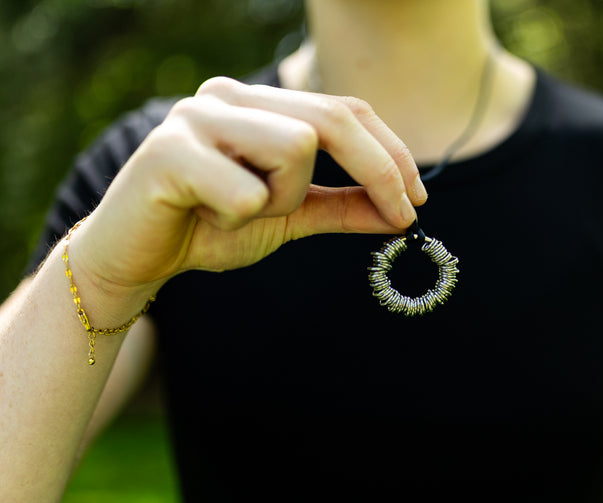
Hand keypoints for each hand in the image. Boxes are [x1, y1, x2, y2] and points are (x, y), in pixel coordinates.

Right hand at [66, 76, 426, 297]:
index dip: (390, 153)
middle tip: (403, 217)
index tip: (417, 199)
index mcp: (258, 103)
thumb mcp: (289, 217)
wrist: (136, 258)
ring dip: (282, 200)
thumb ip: (342, 207)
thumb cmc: (210, 228)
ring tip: (238, 213)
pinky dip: (237, 219)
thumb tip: (402, 214)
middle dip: (378, 172)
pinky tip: (203, 218)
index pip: (344, 110)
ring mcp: (196, 116)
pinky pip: (245, 191)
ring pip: (295, 148)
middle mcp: (228, 95)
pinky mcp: (168, 151)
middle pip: (332, 120)